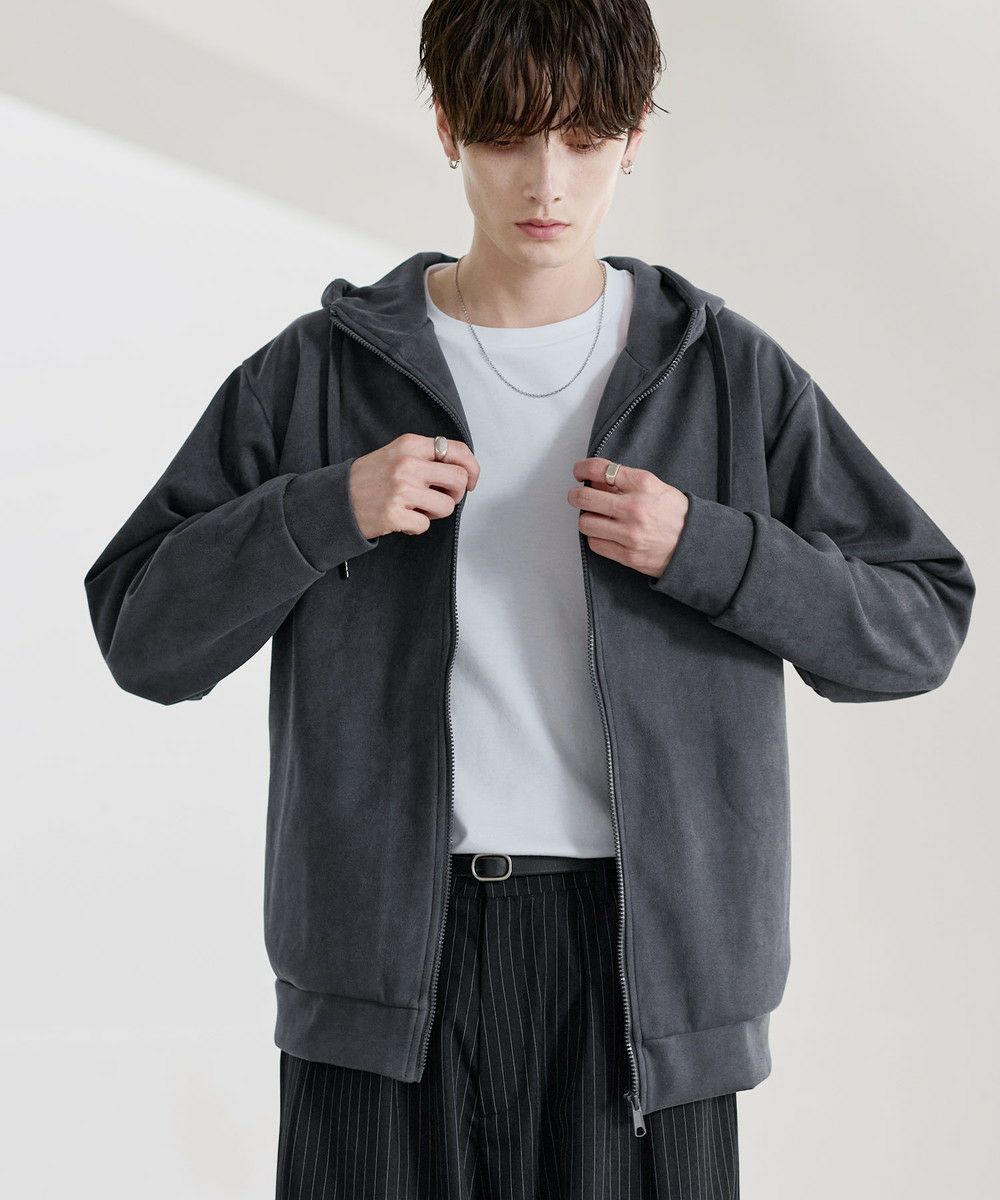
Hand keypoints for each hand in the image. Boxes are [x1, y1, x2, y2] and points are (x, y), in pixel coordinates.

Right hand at [350, 433, 479, 538]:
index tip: (471, 480)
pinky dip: (417, 526)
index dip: (472, 468)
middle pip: (459, 480)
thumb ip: (426, 457)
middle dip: (456, 494)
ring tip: (416, 508)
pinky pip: (425, 525)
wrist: (337, 499)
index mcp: (410, 445)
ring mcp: (402, 490)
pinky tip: (402, 518)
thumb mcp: (397, 453)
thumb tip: (462, 470)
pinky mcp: (395, 514)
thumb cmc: (370, 478)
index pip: (457, 450)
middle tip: (442, 498)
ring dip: (435, 512)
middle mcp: (408, 464)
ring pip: (447, 506)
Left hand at [567, 457, 688, 577]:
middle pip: (585, 498)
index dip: (583, 468)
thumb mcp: (656, 488)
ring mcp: (630, 533)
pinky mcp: (627, 555)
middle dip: (575, 496)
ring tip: (595, 518)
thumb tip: (595, 480)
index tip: (579, 472)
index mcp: (643, 484)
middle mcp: (634, 507)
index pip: (600, 469)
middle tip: (577, 496)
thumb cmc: (677, 515)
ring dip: (586, 519)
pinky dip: (596, 538)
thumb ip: (626, 483)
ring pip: (586, 523)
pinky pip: (595, 544)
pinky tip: (605, 534)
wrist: (696, 545)